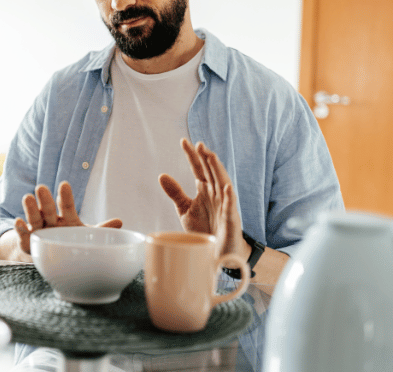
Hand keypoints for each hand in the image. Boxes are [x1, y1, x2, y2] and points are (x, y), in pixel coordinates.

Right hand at [13, 181, 122, 254]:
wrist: (53, 257)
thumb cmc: (73, 243)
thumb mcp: (87, 237)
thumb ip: (102, 230)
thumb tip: (120, 222)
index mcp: (67, 218)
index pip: (67, 205)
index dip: (65, 196)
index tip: (64, 184)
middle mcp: (52, 221)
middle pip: (48, 209)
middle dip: (45, 199)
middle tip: (41, 187)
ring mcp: (39, 230)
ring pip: (34, 218)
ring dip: (31, 208)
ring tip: (27, 197)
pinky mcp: (28, 241)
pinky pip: (23, 234)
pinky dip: (20, 229)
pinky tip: (18, 221)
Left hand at [158, 139, 248, 257]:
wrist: (218, 252)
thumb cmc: (204, 229)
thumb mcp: (185, 210)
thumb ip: (175, 193)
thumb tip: (162, 175)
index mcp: (204, 189)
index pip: (198, 168)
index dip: (191, 155)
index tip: (183, 141)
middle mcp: (215, 193)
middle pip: (211, 171)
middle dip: (205, 158)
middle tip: (198, 144)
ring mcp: (224, 205)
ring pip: (222, 183)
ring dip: (217, 170)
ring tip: (211, 157)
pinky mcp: (231, 219)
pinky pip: (231, 207)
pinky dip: (229, 197)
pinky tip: (227, 187)